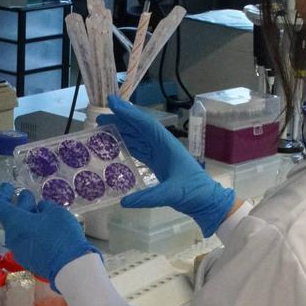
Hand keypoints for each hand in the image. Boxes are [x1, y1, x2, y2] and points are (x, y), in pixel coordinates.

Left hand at [0, 182, 98, 289]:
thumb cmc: (61, 235)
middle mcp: (12, 238)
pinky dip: (32, 232)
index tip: (9, 187)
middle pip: (11, 218)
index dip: (2, 194)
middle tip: (29, 197)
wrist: (69, 267)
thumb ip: (44, 207)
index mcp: (14, 223)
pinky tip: (46, 230)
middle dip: (20, 205)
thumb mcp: (56, 212)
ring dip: (27, 220)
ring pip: (19, 231)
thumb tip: (40, 209)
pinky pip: (27, 242)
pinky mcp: (29, 261)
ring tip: (41, 213)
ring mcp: (20, 251)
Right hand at [100, 96, 235, 236]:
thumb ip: (148, 198)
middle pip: (139, 128)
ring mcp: (160, 153)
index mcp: (167, 145)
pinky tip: (115, 145)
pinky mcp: (158, 163)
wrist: (206, 201)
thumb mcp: (172, 194)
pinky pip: (140, 150)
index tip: (112, 104)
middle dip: (120, 120)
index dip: (129, 114)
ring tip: (102, 128)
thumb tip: (124, 202)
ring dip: (121, 132)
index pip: (146, 125)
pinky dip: (127, 145)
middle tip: (99, 117)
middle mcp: (162, 145)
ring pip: (138, 138)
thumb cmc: (193, 192)